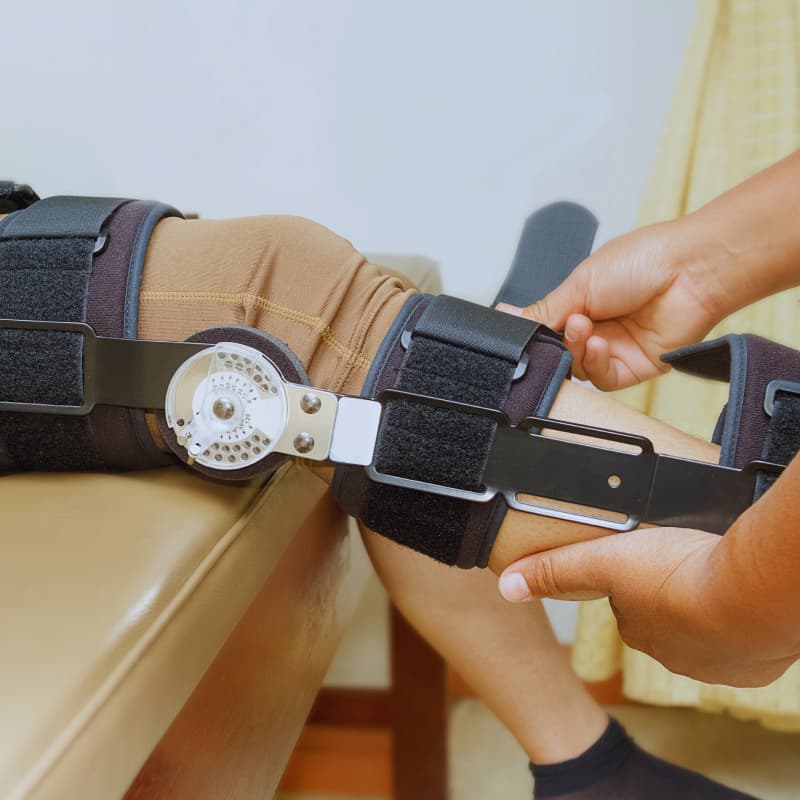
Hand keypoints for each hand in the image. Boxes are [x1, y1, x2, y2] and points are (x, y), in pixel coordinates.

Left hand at [496, 526, 797, 686]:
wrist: (752, 596)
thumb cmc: (678, 575)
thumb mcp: (604, 560)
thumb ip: (556, 570)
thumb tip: (505, 585)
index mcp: (639, 629)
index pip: (628, 603)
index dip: (636, 577)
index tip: (649, 556)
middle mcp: (674, 654)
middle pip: (666, 616)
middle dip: (672, 592)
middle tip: (684, 561)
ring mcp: (717, 662)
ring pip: (704, 628)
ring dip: (706, 605)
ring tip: (713, 574)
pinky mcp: (754, 663)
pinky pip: (743, 639)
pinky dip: (739, 619)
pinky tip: (738, 595)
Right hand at [498, 221, 722, 389]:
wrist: (690, 269)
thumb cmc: (644, 260)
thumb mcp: (579, 283)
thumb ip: (544, 309)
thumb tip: (508, 316)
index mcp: (582, 303)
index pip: (548, 330)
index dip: (538, 333)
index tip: (528, 330)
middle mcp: (598, 327)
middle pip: (560, 352)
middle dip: (557, 342)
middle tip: (563, 325)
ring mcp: (615, 348)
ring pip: (578, 368)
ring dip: (576, 350)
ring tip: (584, 327)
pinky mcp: (634, 368)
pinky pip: (602, 379)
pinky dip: (595, 364)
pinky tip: (598, 344)